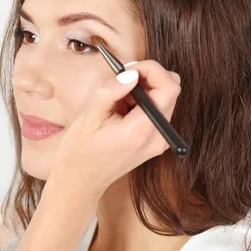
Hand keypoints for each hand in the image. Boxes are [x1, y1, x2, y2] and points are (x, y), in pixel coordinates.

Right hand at [50, 60, 180, 198]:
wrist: (80, 181)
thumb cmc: (80, 151)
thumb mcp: (89, 115)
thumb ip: (112, 90)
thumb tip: (132, 72)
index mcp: (140, 131)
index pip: (168, 88)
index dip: (152, 70)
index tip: (130, 68)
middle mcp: (157, 138)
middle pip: (171, 91)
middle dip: (148, 77)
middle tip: (122, 79)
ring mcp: (158, 142)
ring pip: (165, 99)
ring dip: (145, 90)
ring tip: (117, 99)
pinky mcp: (155, 143)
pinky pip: (158, 112)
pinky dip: (143, 103)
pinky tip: (121, 110)